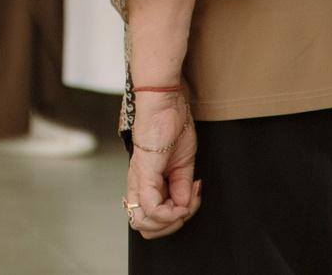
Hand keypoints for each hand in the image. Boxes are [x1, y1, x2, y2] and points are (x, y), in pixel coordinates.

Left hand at [125, 94, 201, 238]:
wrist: (164, 102)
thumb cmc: (171, 125)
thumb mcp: (182, 163)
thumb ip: (180, 186)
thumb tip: (182, 205)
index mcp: (147, 184)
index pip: (153, 220)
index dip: (176, 218)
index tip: (193, 196)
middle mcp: (139, 185)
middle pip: (148, 228)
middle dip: (174, 225)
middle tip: (190, 203)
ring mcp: (140, 181)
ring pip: (147, 223)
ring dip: (173, 219)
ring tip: (187, 197)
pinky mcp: (144, 173)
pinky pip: (152, 208)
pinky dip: (171, 211)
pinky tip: (184, 195)